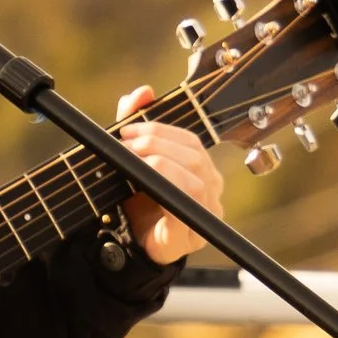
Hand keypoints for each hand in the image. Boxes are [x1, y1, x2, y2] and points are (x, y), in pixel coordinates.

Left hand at [115, 86, 224, 264]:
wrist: (130, 245)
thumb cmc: (138, 202)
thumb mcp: (134, 159)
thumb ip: (138, 126)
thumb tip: (143, 92)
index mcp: (203, 171)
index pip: (191, 142)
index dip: (161, 130)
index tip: (127, 129)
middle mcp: (211, 191)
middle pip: (195, 157)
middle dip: (157, 144)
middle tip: (126, 143)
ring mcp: (206, 215)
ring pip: (194, 180)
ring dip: (159, 163)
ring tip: (130, 159)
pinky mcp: (192, 236)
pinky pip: (186, 206)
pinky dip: (164, 188)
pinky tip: (142, 181)